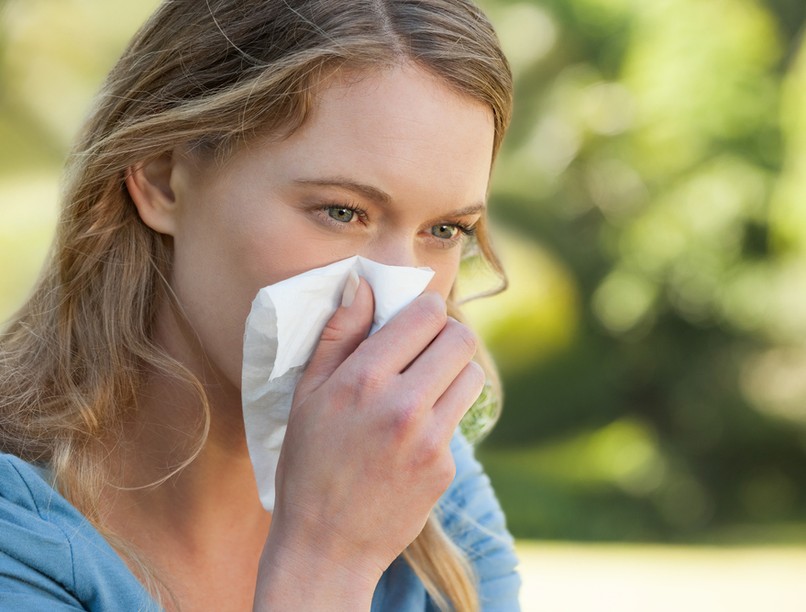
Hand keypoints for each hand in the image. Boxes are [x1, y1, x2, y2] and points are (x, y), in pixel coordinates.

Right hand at [254, 278, 483, 609]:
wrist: (325, 545)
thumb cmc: (307, 464)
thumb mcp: (306, 395)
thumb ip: (337, 335)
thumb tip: (361, 286)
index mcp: (363, 380)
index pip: (425, 314)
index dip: (424, 309)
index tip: (415, 319)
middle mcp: (402, 405)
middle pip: (460, 339)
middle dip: (445, 336)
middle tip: (425, 349)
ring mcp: (429, 439)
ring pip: (472, 375)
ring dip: (453, 372)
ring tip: (424, 387)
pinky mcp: (445, 467)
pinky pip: (460, 419)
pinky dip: (444, 415)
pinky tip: (414, 433)